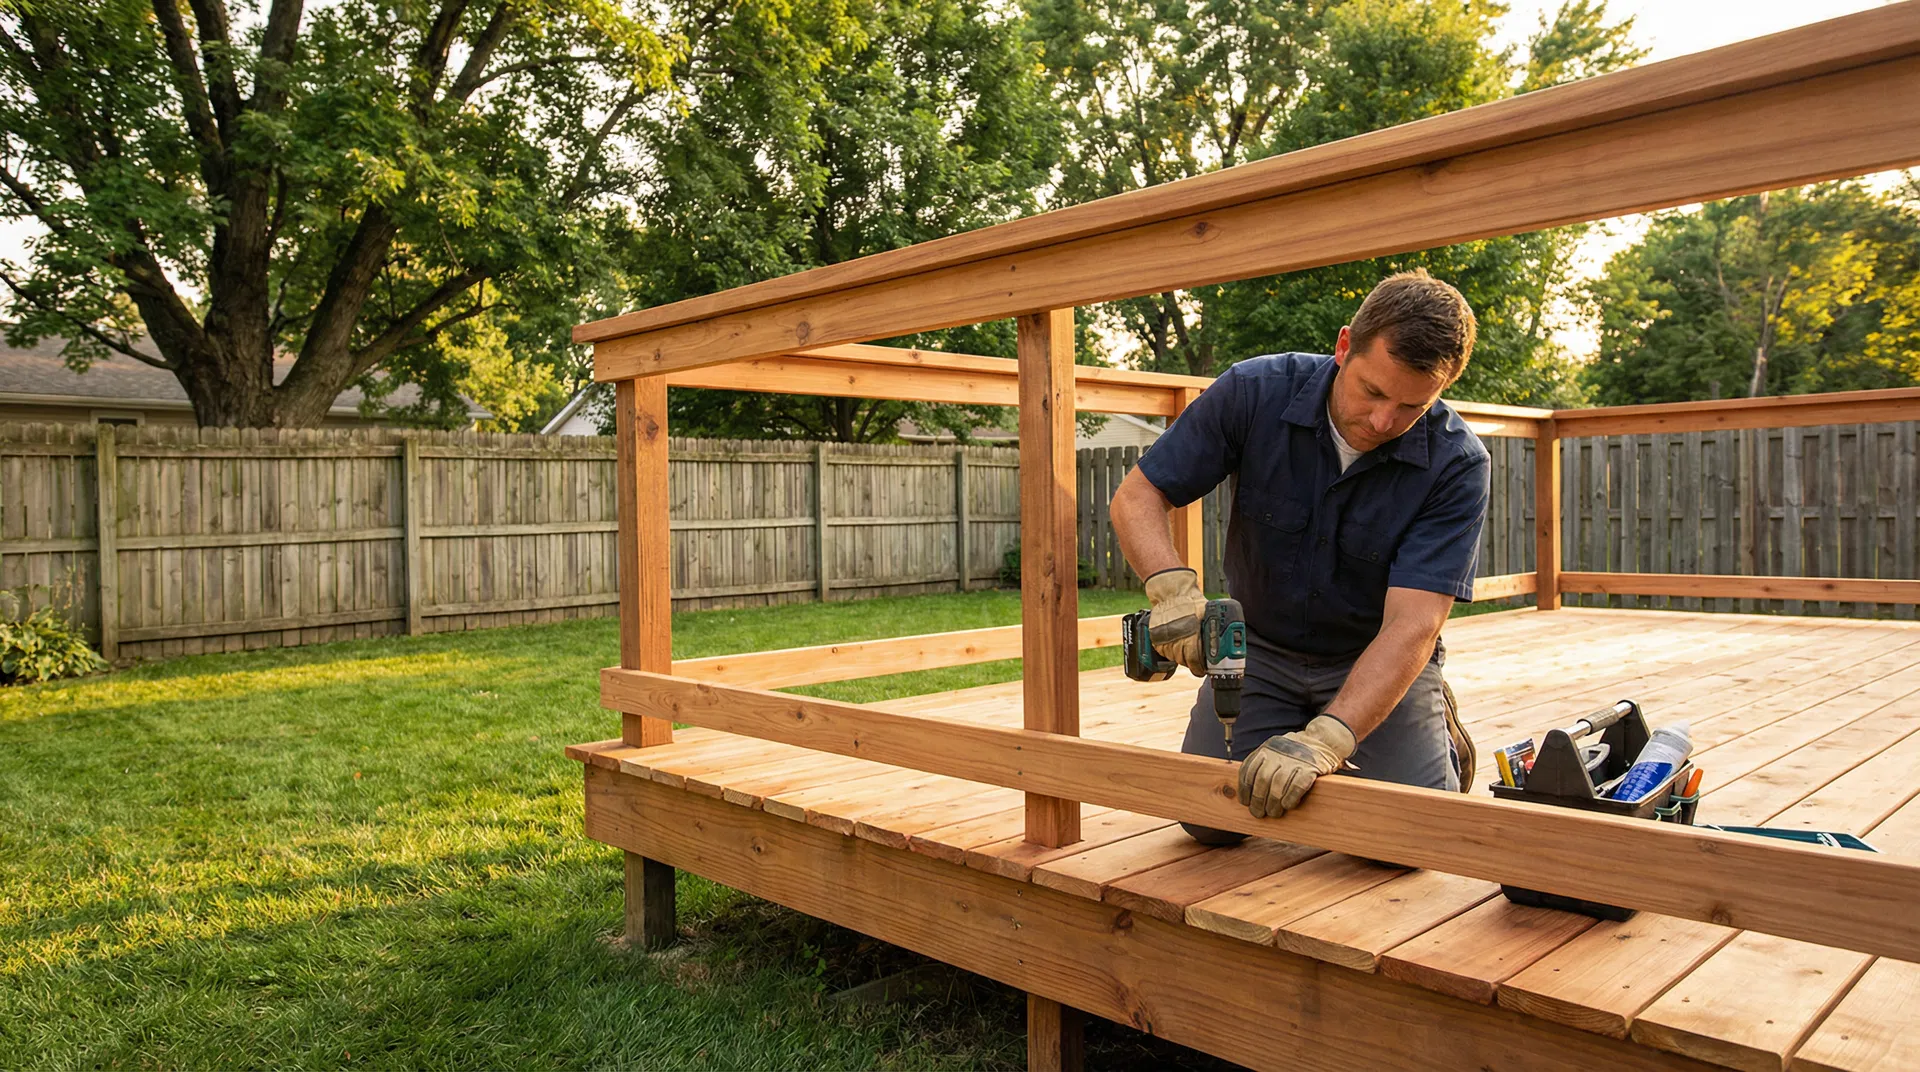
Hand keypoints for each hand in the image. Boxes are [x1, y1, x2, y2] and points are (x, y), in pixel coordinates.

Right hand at [1144, 567, 1208, 676]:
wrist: (1171, 593)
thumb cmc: (1190, 602)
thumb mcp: (1207, 612)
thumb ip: (1214, 626)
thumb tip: (1227, 639)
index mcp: (1191, 634)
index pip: (1194, 659)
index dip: (1198, 667)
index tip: (1202, 670)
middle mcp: (1176, 638)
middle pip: (1184, 660)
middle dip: (1191, 663)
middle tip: (1197, 662)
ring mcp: (1164, 639)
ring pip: (1173, 657)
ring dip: (1180, 657)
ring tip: (1186, 652)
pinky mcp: (1155, 638)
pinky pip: (1163, 652)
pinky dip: (1170, 652)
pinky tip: (1176, 647)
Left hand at [1238, 715, 1356, 817]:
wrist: (1323, 740)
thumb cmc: (1296, 751)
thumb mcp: (1276, 751)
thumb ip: (1263, 765)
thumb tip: (1249, 792)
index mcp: (1267, 748)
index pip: (1249, 770)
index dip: (1244, 789)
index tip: (1245, 802)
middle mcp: (1279, 753)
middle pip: (1262, 780)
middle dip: (1258, 800)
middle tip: (1258, 812)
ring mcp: (1295, 759)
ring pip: (1278, 785)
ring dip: (1273, 803)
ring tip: (1273, 813)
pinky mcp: (1311, 768)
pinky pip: (1297, 786)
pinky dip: (1290, 798)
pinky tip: (1288, 805)